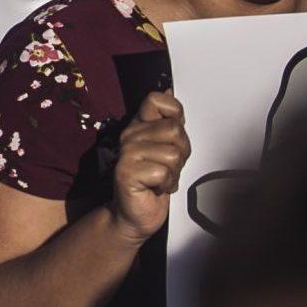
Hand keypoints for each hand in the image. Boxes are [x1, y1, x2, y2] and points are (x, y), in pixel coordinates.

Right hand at [110, 91, 189, 243]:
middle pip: (175, 130)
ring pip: (172, 153)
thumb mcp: (167, 148)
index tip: (172, 134)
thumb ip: (169, 123)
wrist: (136, 213)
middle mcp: (130, 134)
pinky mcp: (126, 171)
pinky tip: (155, 187)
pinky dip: (165, 184)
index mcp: (140, 125)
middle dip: (181, 153)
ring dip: (173, 172)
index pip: (157, 100)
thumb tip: (170, 92)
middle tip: (168, 166)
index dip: (174, 114)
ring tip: (161, 178)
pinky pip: (162, 171)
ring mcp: (126, 152)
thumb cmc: (154, 181)